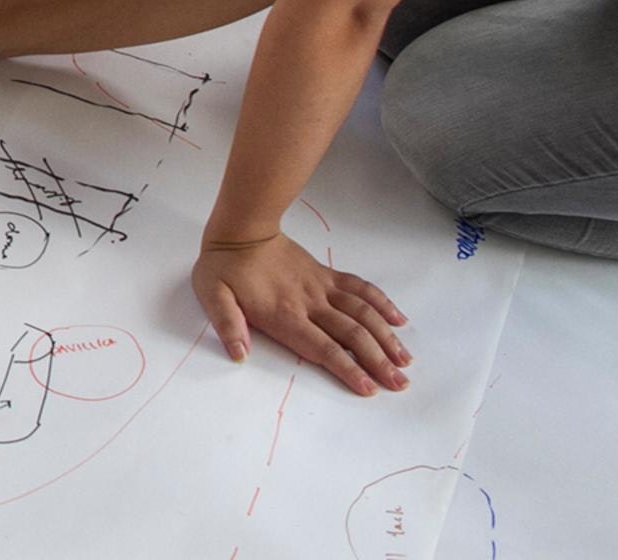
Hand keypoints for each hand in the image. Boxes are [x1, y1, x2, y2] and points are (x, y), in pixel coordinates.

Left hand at [192, 232, 410, 396]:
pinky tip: (398, 319)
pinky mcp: (326, 274)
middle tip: (400, 383)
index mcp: (284, 315)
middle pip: (351, 334)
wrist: (240, 229)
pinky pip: (359, 288)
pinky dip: (381, 303)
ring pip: (362, 312)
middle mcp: (310, 303)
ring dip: (386, 337)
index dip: (347, 369)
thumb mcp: (212, 296)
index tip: (370, 388)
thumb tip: (239, 355)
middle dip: (378, 361)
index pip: (323, 348)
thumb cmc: (223, 266)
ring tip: (405, 360)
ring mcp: (321, 287)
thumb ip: (227, 326)